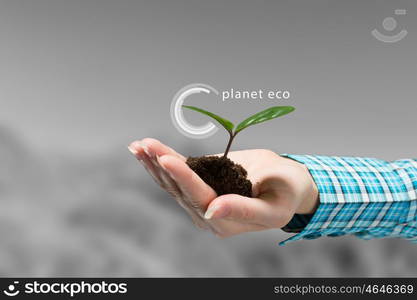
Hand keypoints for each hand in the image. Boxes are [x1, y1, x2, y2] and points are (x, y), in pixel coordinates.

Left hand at [128, 138, 317, 237]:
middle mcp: (207, 213)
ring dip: (154, 162)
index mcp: (225, 221)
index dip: (183, 178)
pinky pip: (175, 174)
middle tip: (147, 144)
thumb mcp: (273, 206)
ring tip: (138, 145)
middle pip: (180, 189)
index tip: (167, 158)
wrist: (286, 183)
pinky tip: (142, 149)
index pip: (200, 197)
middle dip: (163, 164)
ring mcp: (200, 199)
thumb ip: (245, 210)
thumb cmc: (286, 193)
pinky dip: (158, 161)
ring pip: (171, 183)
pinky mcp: (198, 184)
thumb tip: (212, 211)